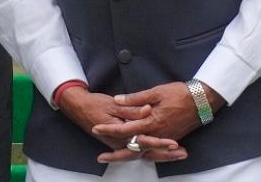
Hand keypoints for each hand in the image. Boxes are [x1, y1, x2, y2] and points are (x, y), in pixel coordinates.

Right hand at [56, 86, 185, 162]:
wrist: (77, 107)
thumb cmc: (94, 104)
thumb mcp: (113, 104)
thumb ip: (132, 108)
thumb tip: (148, 110)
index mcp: (120, 133)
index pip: (144, 140)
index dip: (160, 142)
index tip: (174, 143)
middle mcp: (121, 143)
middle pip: (146, 152)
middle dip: (166, 154)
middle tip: (182, 153)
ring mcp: (120, 144)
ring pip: (143, 154)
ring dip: (161, 155)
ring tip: (179, 154)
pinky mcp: (120, 142)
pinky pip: (138, 151)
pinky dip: (151, 152)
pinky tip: (162, 151)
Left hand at [92, 81, 223, 151]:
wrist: (203, 101)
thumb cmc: (179, 94)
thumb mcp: (156, 92)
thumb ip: (135, 99)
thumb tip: (117, 100)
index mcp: (151, 122)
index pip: (126, 129)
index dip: (109, 129)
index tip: (96, 128)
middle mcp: (158, 134)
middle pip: (133, 148)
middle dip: (116, 154)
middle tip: (101, 158)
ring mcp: (165, 138)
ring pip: (144, 152)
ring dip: (128, 155)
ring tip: (112, 158)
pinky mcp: (171, 139)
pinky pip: (154, 150)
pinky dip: (142, 153)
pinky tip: (134, 152)